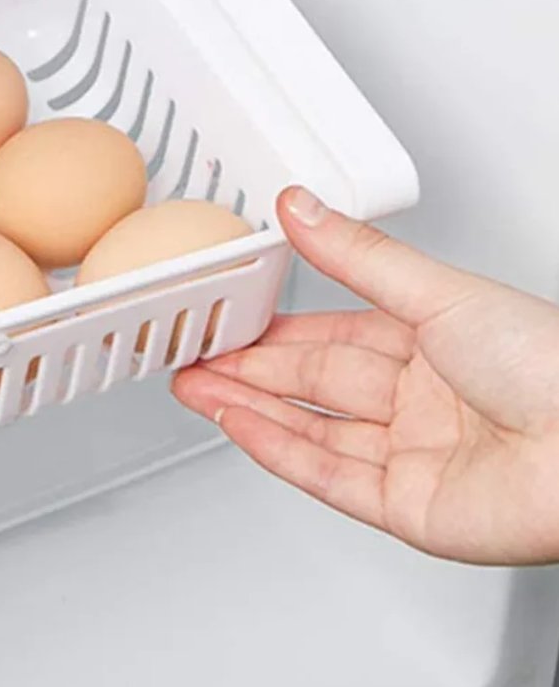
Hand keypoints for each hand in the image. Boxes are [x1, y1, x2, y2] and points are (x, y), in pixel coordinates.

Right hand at [173, 186, 558, 564]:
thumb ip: (358, 255)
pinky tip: (237, 425)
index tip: (227, 316)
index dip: (275, 329)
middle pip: (313, 383)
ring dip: (247, 406)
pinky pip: (327, 475)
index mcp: (436, 346)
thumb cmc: (553, 368)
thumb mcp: (439, 293)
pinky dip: (276, 449)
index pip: (334, 336)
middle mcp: (422, 403)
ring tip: (193, 387)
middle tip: (191, 352)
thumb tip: (302, 207)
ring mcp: (413, 457)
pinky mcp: (407, 508)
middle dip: (247, 367)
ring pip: (310, 429)